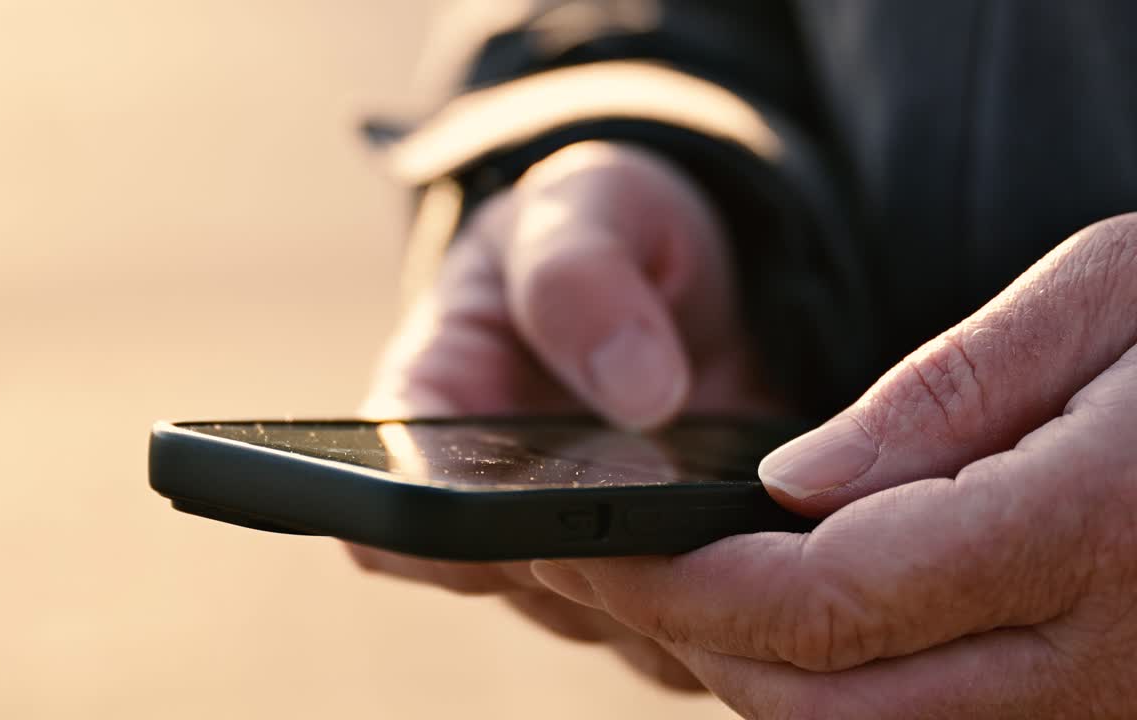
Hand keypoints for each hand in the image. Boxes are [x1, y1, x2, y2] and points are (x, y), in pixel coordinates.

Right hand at [352, 141, 777, 690]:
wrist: (689, 263)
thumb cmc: (603, 226)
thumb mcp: (581, 207)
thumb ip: (581, 278)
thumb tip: (639, 395)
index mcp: (434, 416)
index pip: (396, 522)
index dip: (454, 540)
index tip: (547, 510)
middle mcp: (495, 508)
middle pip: (528, 588)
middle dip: (612, 555)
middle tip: (694, 489)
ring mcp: (584, 553)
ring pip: (620, 621)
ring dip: (688, 579)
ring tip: (756, 501)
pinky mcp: (673, 572)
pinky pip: (703, 620)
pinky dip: (751, 587)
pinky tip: (794, 528)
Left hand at [532, 213, 1136, 716]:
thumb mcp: (1111, 296)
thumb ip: (947, 398)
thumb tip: (795, 483)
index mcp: (1093, 529)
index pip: (828, 600)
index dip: (686, 586)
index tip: (594, 550)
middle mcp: (1100, 659)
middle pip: (823, 703)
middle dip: (685, 643)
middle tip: (593, 571)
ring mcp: (1105, 709)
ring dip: (743, 676)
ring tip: (660, 589)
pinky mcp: (1101, 714)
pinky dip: (823, 691)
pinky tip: (772, 624)